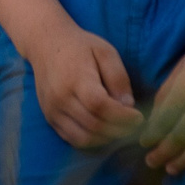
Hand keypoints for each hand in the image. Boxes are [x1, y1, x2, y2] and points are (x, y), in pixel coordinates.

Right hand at [21, 20, 143, 149]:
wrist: (45, 44)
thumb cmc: (80, 46)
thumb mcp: (105, 52)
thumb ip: (118, 78)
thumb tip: (128, 106)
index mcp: (76, 78)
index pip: (101, 106)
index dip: (122, 117)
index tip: (138, 117)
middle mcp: (61, 97)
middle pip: (94, 125)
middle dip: (119, 130)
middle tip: (133, 126)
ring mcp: (53, 110)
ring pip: (83, 138)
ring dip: (106, 139)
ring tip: (119, 129)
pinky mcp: (49, 118)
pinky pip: (72, 139)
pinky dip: (91, 140)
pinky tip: (103, 131)